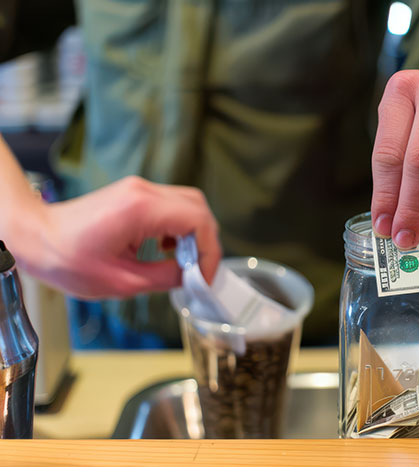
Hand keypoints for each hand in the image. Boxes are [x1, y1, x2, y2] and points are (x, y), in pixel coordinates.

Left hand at [11, 176, 220, 298]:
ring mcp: (139, 189)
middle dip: (205, 242)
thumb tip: (193, 277)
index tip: (203, 277)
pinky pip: (171, 206)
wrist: (35, 238)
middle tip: (197, 271)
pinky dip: (178, 228)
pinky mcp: (134, 194)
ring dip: (192, 234)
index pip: (198, 222)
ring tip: (182, 262)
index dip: (209, 252)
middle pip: (199, 208)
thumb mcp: (123, 281)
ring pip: (188, 204)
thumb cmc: (66, 258)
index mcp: (141, 209)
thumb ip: (166, 277)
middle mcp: (144, 192)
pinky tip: (166, 249)